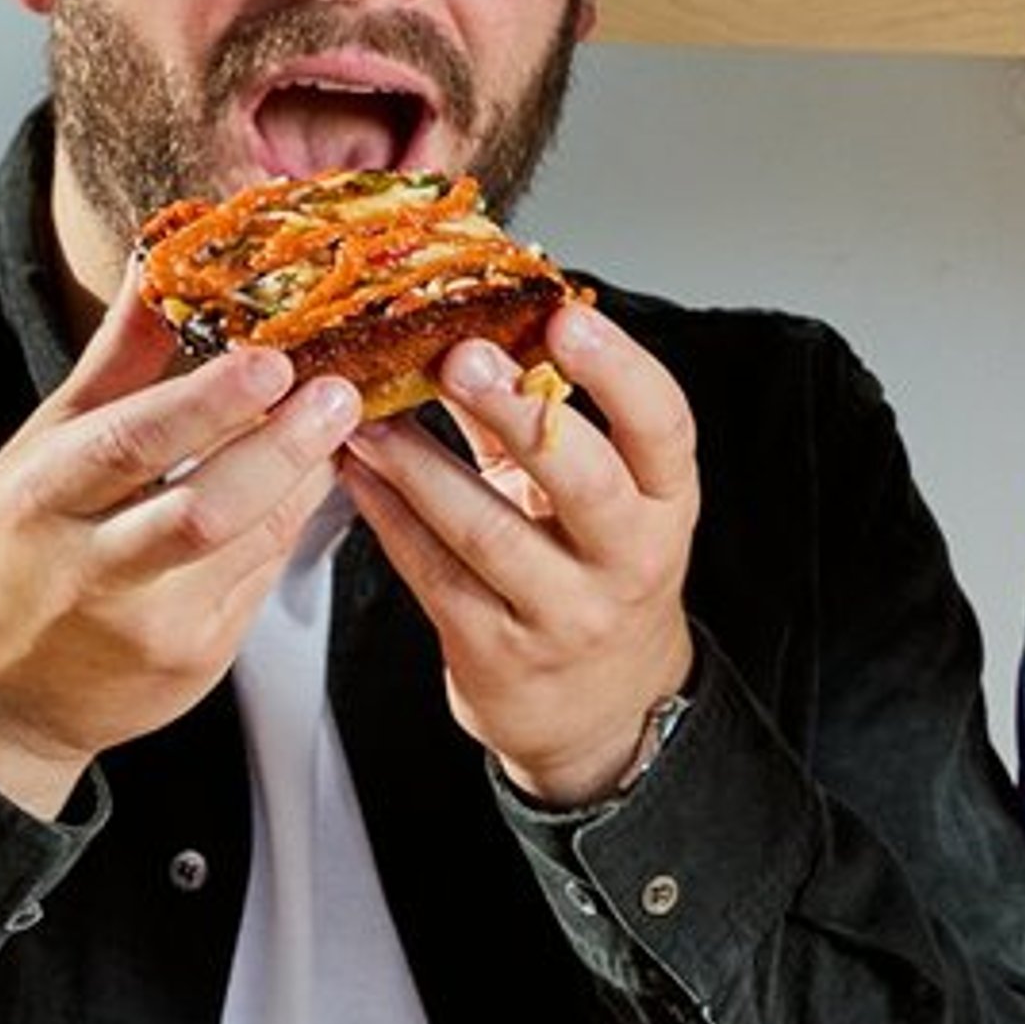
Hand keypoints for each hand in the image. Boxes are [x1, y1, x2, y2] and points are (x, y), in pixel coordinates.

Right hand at [0, 288, 360, 814]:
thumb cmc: (13, 551)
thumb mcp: (41, 448)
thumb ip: (115, 363)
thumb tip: (162, 261)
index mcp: (43, 500)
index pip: (130, 445)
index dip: (206, 403)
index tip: (272, 360)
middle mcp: (94, 570)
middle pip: (205, 510)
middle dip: (282, 449)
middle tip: (339, 394)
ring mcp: (152, 627)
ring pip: (252, 544)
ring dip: (304, 478)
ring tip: (338, 420)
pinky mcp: (196, 663)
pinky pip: (261, 578)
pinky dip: (290, 522)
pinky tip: (307, 480)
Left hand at [337, 294, 698, 804]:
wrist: (599, 708)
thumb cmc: (592, 574)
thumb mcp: (597, 500)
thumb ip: (544, 421)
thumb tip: (479, 323)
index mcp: (665, 504)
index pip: (663, 426)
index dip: (618, 369)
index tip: (565, 315)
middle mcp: (629, 561)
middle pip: (586, 481)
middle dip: (518, 413)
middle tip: (459, 356)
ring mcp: (565, 614)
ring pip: (489, 532)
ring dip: (420, 464)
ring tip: (368, 415)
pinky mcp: (499, 654)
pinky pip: (435, 574)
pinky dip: (390, 517)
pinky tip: (359, 475)